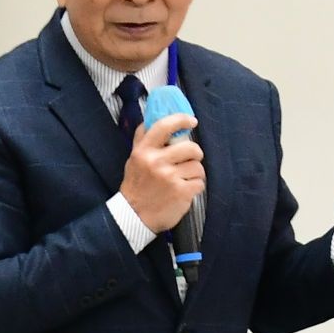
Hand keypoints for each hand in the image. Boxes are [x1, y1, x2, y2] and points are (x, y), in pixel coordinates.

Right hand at [120, 111, 204, 234]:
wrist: (134, 216)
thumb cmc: (136, 185)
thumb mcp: (134, 159)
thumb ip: (143, 139)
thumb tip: (152, 116)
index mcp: (144, 151)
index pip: (164, 126)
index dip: (181, 120)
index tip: (192, 121)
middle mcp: (156, 162)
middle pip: (191, 148)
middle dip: (195, 153)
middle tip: (191, 159)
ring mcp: (169, 177)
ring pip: (198, 167)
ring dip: (195, 173)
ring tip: (184, 179)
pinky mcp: (181, 192)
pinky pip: (199, 183)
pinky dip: (195, 187)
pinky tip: (185, 191)